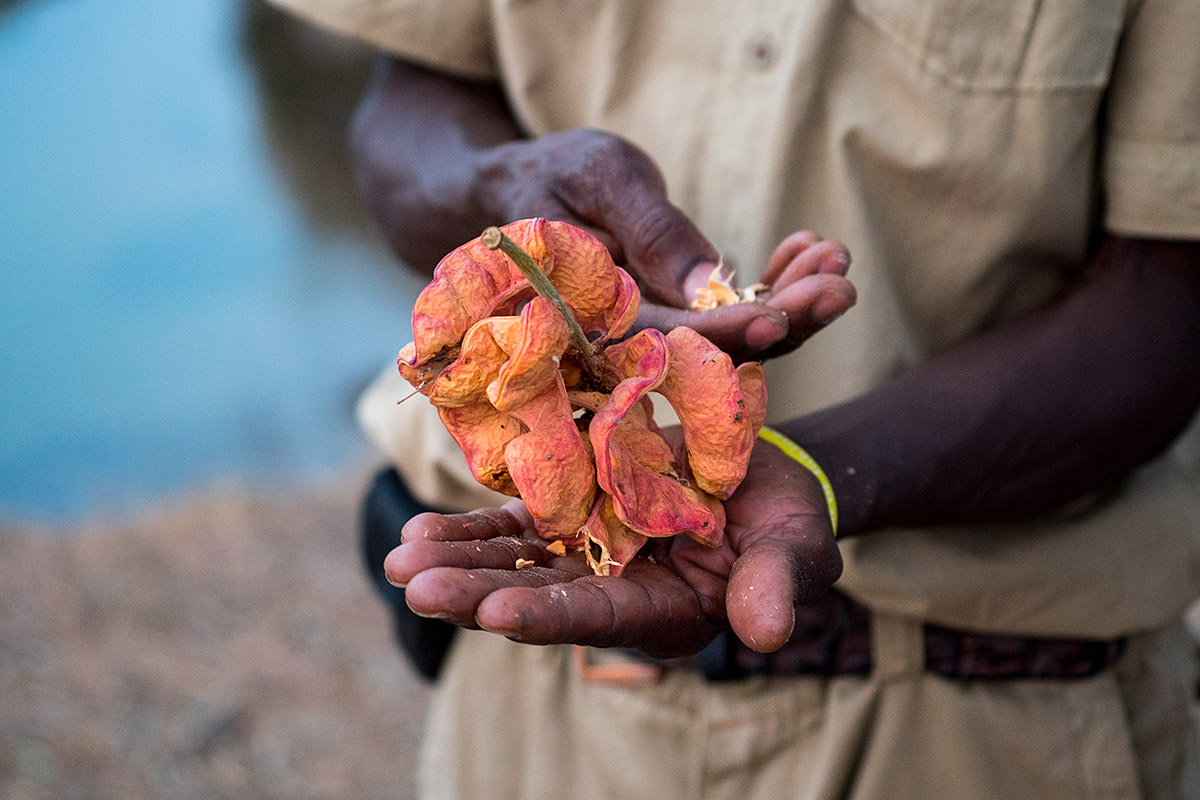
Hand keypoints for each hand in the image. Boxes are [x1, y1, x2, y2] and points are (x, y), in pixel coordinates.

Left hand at [383, 436, 841, 658]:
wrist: (761, 474)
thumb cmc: (787, 520)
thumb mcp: (793, 548)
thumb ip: (774, 586)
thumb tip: (763, 634)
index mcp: (663, 614)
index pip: (601, 620)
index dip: (550, 616)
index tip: (496, 615)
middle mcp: (613, 593)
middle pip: (538, 597)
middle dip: (477, 594)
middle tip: (415, 587)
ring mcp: (586, 555)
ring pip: (515, 562)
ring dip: (459, 562)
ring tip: (401, 558)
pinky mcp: (572, 516)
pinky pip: (516, 524)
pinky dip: (473, 528)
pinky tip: (423, 529)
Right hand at [474, 129, 854, 361]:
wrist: (523, 189)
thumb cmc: (554, 173)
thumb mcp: (601, 177)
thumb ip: (650, 229)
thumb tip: (707, 283)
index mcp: (593, 317)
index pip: (672, 339)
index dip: (732, 330)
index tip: (788, 310)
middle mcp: (626, 341)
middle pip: (714, 350)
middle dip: (784, 318)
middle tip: (840, 281)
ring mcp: (656, 333)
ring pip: (734, 338)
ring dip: (791, 302)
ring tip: (835, 257)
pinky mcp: (678, 318)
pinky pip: (733, 316)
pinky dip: (775, 285)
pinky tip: (808, 249)